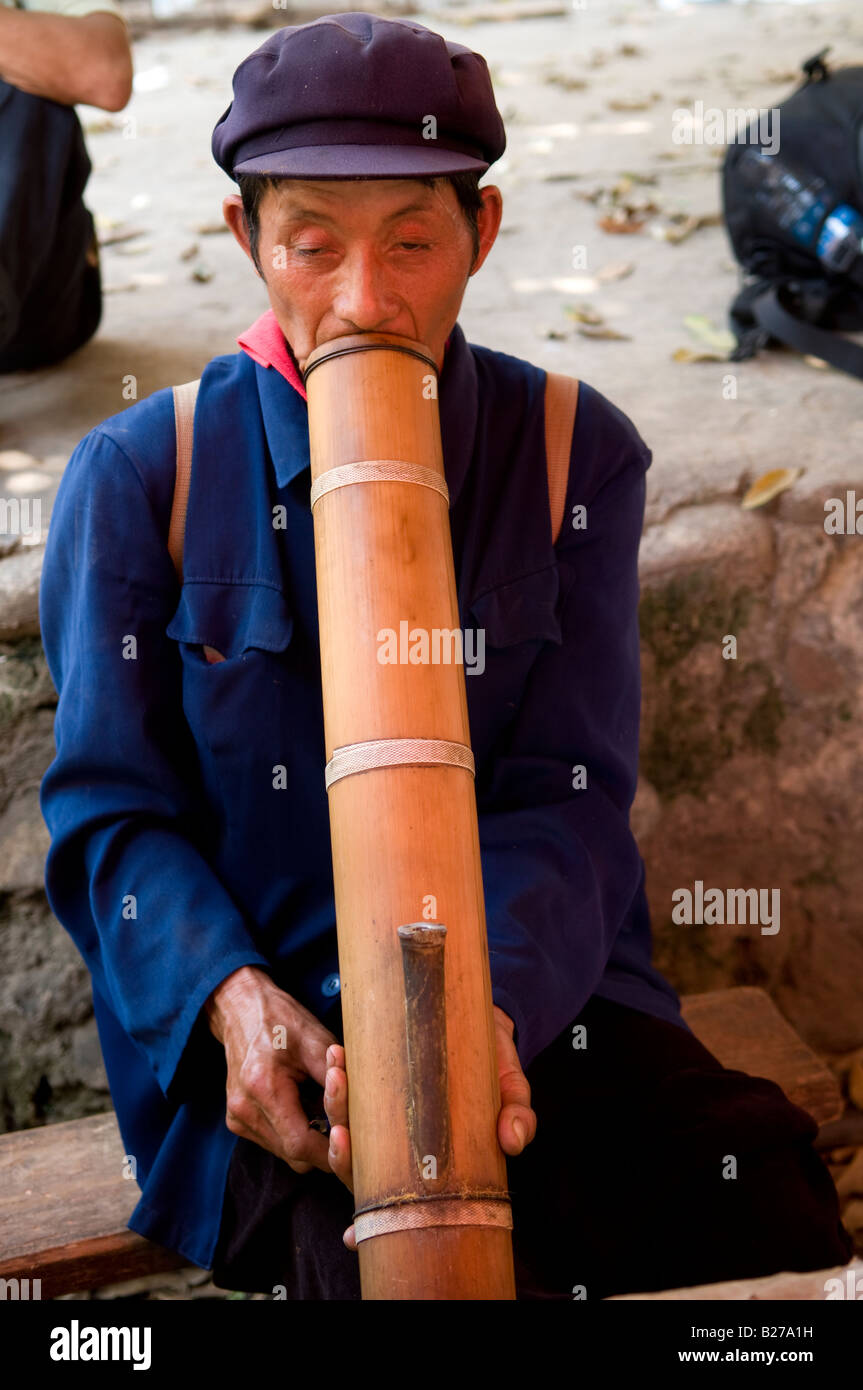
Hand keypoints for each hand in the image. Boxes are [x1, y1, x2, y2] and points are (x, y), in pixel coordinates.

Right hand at [205, 965, 339, 1176]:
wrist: (241, 1009)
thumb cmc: (282, 1020)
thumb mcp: (317, 1041)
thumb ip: (339, 1079)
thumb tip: (364, 1113)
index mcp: (263, 1087)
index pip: (301, 1144)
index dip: (332, 1152)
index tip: (355, 1142)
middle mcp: (244, 1109)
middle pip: (295, 1156)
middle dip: (325, 1146)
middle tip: (345, 1123)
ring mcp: (237, 1118)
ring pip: (286, 1153)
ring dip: (309, 1139)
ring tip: (319, 1104)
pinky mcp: (236, 1120)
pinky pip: (274, 1142)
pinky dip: (294, 1131)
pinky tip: (301, 1104)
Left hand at [324, 1004, 536, 1251]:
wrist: (483, 1018)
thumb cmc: (494, 1064)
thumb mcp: (510, 1089)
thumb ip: (516, 1114)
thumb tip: (513, 1140)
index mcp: (427, 1160)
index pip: (392, 1199)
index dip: (368, 1221)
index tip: (351, 1235)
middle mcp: (399, 1142)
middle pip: (359, 1166)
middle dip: (342, 1153)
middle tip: (343, 1130)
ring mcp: (384, 1111)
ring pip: (348, 1124)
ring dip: (336, 1105)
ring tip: (338, 1075)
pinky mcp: (378, 1075)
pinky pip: (351, 1084)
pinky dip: (341, 1073)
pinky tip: (340, 1053)